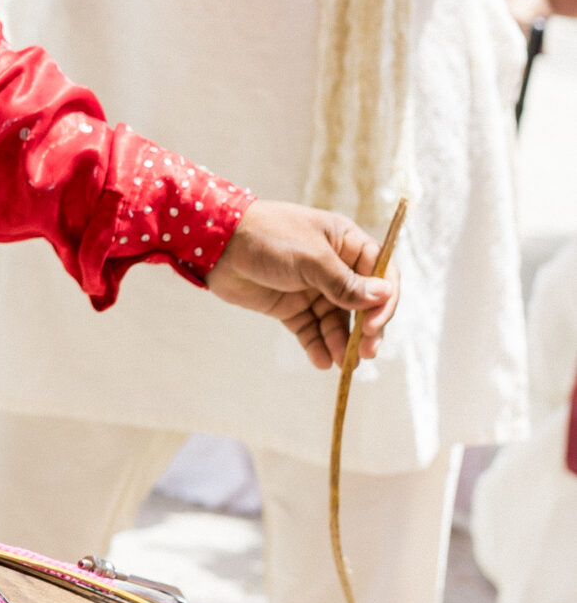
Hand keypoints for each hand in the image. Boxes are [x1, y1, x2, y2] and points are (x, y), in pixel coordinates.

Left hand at [206, 199, 398, 370]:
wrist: (217, 244)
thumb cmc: (268, 238)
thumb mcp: (311, 259)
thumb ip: (346, 283)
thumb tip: (383, 296)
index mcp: (345, 243)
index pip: (381, 272)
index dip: (385, 300)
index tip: (375, 324)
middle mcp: (334, 266)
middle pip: (363, 303)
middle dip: (367, 329)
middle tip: (366, 352)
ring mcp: (312, 288)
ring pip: (338, 322)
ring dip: (343, 343)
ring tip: (343, 364)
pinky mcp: (291, 307)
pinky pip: (312, 331)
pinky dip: (318, 347)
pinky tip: (322, 362)